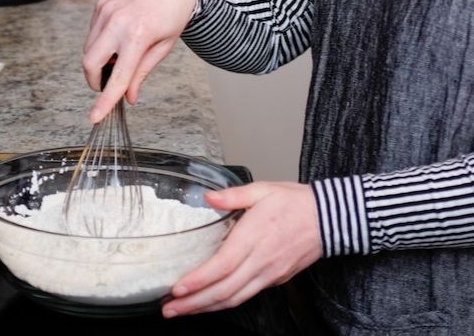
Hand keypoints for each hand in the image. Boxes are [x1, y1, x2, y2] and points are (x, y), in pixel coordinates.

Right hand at [81, 0, 197, 122]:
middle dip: (94, 79)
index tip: (95, 117)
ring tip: (121, 53)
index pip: (117, 77)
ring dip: (99, 59)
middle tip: (108, 83)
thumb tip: (129, 97)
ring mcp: (106, 11)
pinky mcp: (101, 4)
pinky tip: (119, 36)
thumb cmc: (172, 16)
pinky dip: (101, 42)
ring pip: (88, 48)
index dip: (105, 101)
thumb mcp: (162, 49)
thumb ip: (142, 73)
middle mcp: (117, 22)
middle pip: (90, 62)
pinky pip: (92, 32)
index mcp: (138, 36)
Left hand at [163, 182, 320, 316]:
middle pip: (225, 290)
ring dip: (207, 307)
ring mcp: (270, 273)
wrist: (332, 219)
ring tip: (183, 310)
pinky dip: (225, 302)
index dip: (199, 281)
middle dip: (195, 303)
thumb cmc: (296, 203)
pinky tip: (209, 302)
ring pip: (236, 298)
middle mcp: (262, 261)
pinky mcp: (276, 279)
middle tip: (169, 309)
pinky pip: (247, 295)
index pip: (223, 266)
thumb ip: (233, 195)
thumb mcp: (263, 190)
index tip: (178, 288)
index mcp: (254, 237)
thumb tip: (208, 197)